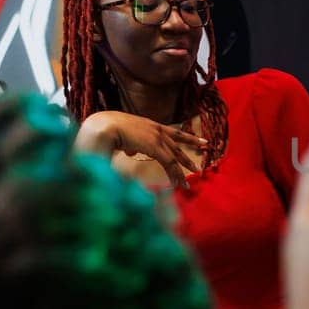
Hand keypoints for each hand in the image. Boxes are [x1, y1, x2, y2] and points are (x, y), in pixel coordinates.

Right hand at [76, 111, 207, 188]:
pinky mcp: (155, 147)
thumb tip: (131, 151)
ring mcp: (157, 138)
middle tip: (203, 157)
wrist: (104, 127)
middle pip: (178, 144)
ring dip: (182, 170)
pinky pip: (169, 163)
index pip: (174, 132)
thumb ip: (131, 145)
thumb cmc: (107, 130)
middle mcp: (157, 130)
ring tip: (192, 178)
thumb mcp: (124, 137)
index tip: (201, 140)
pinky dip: (174, 174)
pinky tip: (177, 183)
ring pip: (175, 157)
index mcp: (150, 125)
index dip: (188, 137)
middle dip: (191, 152)